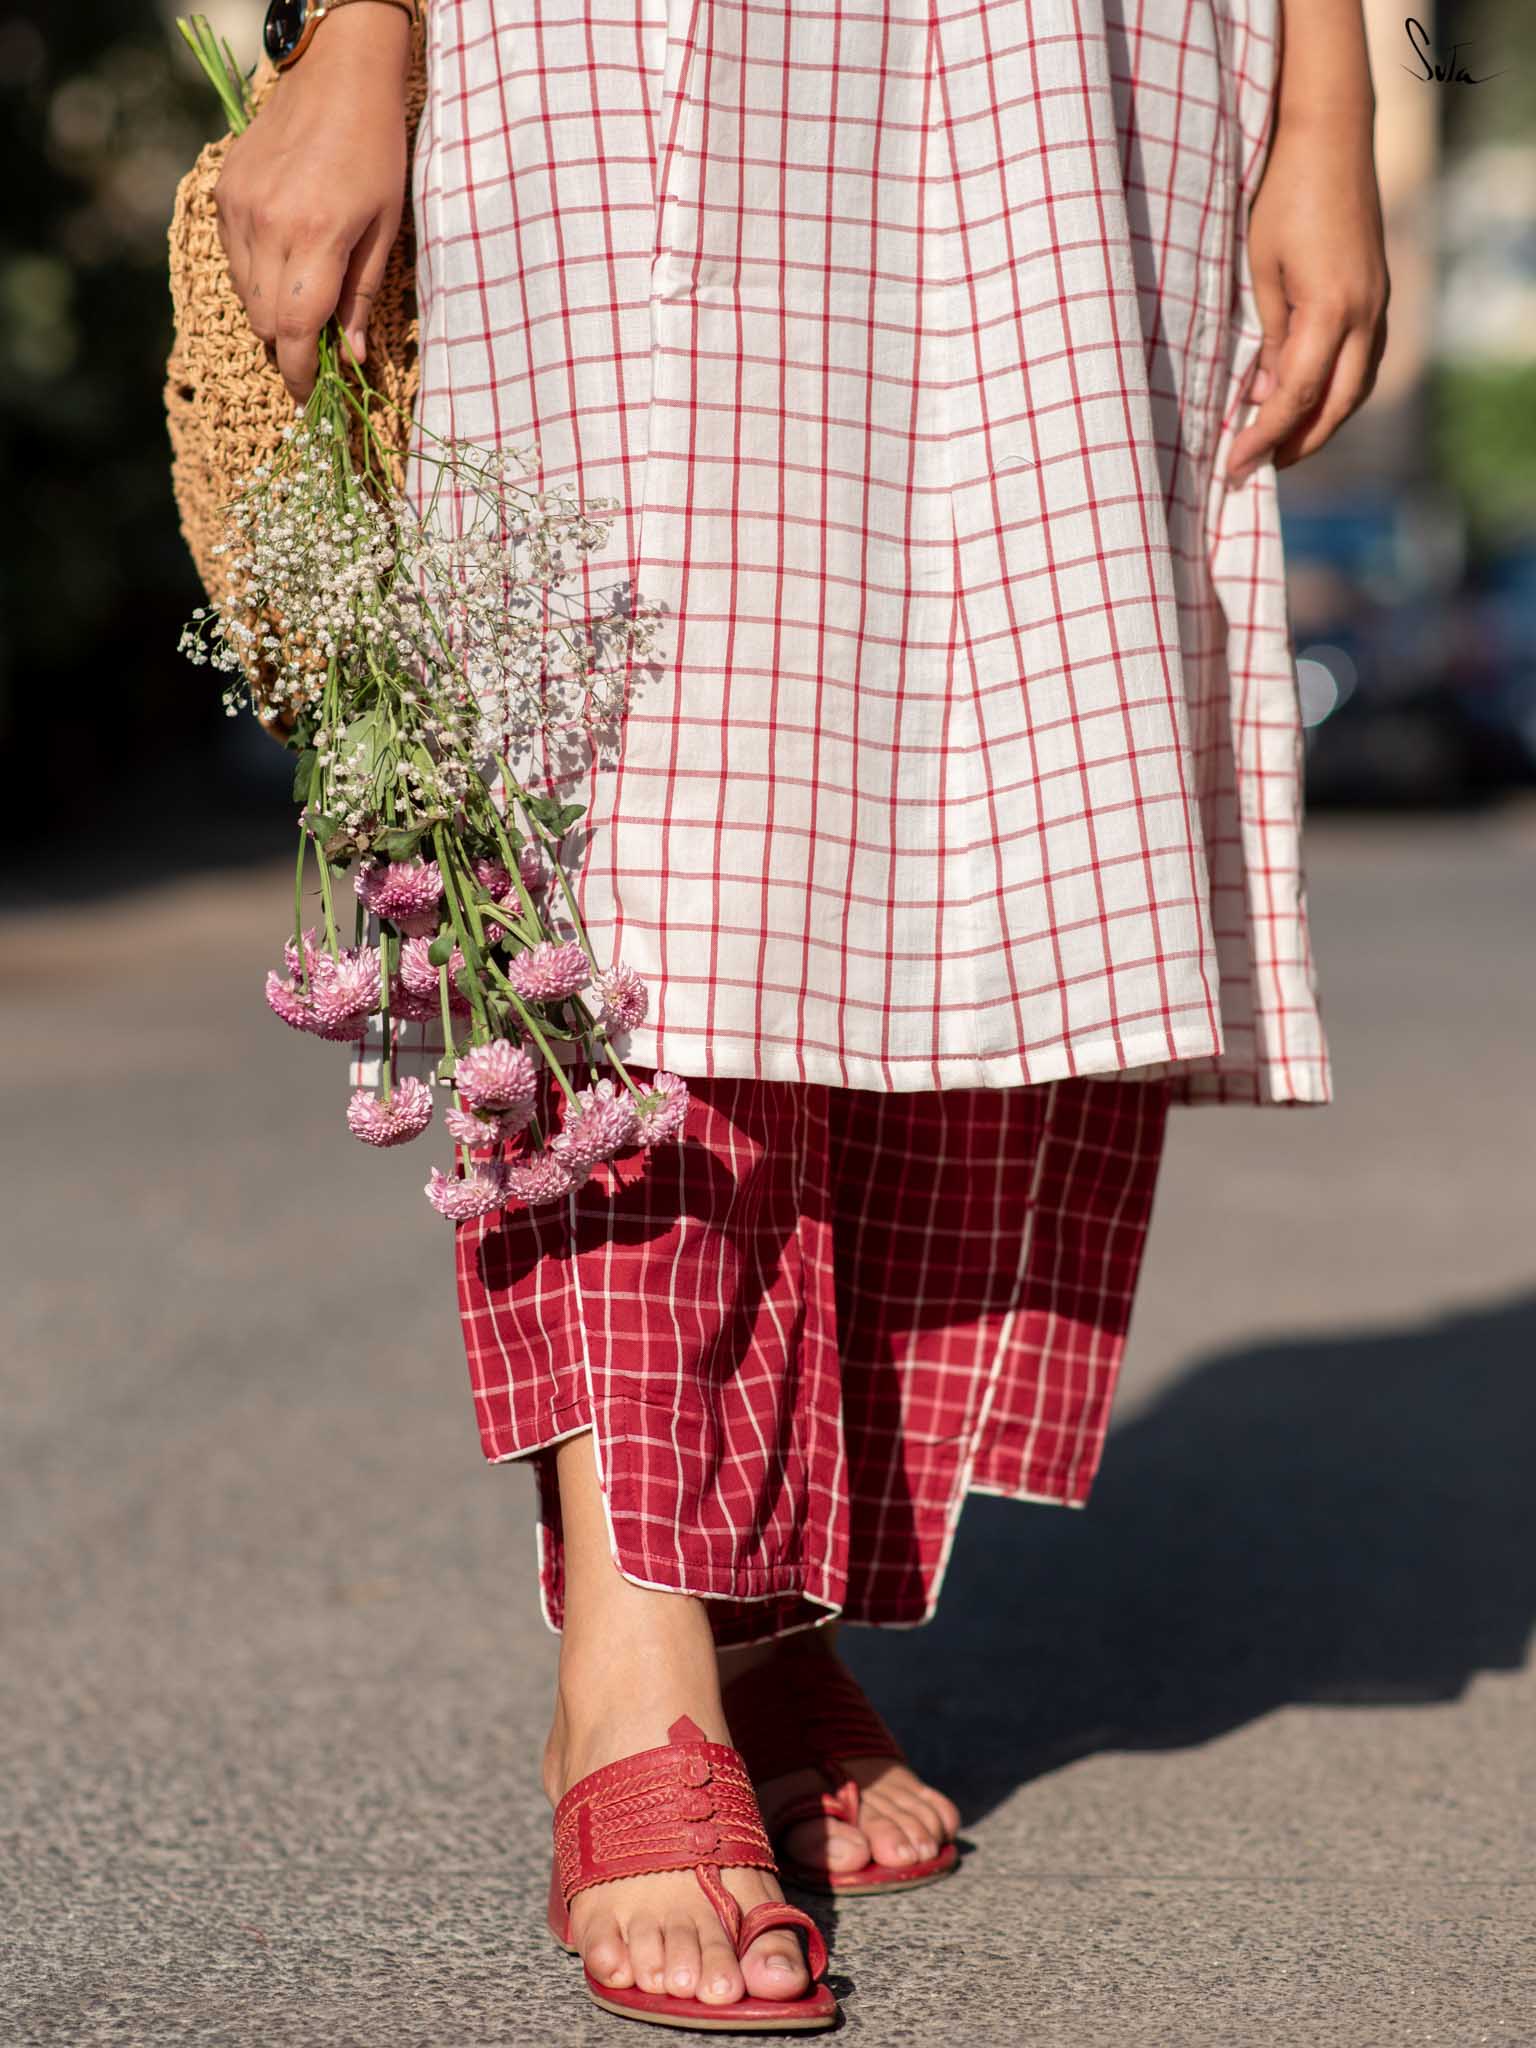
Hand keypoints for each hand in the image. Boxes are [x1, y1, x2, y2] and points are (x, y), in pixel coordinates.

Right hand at [213, 5, 410, 403]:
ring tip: (306, 299)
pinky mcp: (224, 192)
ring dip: (272, 312)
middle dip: (289, 345)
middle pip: (265, 322)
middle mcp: (268, 226)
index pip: (294, 331)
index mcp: (315, 238)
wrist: (337, 77)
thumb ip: (363, 296)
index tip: (310, 398)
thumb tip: (349, 358)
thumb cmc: (377, 151)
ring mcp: (239, 208)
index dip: (299, 374)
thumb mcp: (386, 229)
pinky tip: (285, 262)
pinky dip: (256, 277)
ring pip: (245, 296)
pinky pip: (233, 260)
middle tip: (319, 348)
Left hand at [1226, 112, 1389, 488]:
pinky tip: (1308, 398)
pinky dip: (1337, 390)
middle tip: (1257, 468)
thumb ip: (1267, 335)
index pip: (1295, 397)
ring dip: (1320, 422)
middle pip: (1337, 406)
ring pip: (1357, 387)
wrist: (1331, 135)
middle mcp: (1365, 314)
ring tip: (1279, 443)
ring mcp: (1378, 302)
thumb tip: (1264, 390)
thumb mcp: (1260, 270)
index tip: (1234, 466)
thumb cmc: (1283, 196)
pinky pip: (1363, 359)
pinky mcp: (1377, 291)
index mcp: (1331, 311)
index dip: (1263, 438)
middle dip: (1298, 443)